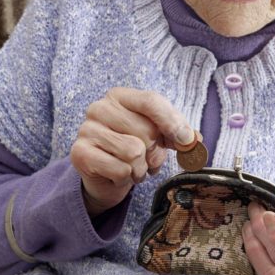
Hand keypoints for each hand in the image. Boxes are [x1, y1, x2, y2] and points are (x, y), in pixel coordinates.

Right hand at [70, 87, 193, 216]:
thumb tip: (194, 139)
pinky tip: (118, 175)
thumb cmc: (134, 149)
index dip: (172, 122)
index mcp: (121, 96)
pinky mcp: (80, 153)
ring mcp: (87, 129)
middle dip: (154, 152)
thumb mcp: (159, 137)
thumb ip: (178, 134)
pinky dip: (126, 178)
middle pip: (146, 130)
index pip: (151, 101)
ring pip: (134, 152)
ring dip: (140, 168)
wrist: (106, 176)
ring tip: (133, 168)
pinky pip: (120, 169)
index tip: (186, 140)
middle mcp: (100, 108)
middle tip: (148, 159)